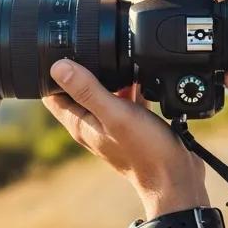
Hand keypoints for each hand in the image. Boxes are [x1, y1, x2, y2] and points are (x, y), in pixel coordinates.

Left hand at [43, 59, 208, 216]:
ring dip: (110, 77)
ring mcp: (111, 126)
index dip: (53, 71)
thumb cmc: (145, 150)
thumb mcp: (114, 113)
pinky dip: (131, 88)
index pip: (52, 94)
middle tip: (96, 49)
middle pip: (77, 89)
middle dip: (83, 69)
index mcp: (80, 123)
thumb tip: (58, 67)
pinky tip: (143, 78)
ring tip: (123, 63)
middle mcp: (92, 125)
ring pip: (104, 93)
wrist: (175, 177)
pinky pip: (125, 100)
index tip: (64, 51)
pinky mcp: (131, 126)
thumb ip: (87, 90)